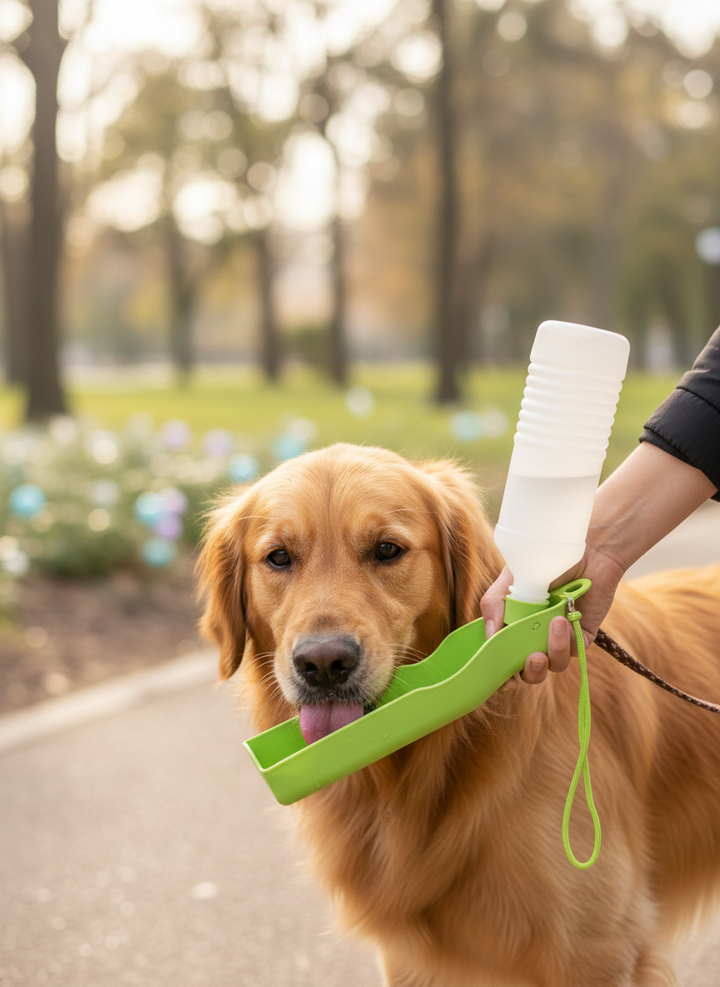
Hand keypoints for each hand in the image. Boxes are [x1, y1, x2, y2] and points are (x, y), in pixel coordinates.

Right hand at [480, 551, 623, 691]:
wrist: (585, 547)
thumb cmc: (543, 560)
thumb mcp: (509, 580)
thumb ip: (493, 606)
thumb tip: (490, 639)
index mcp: (513, 626)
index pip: (504, 659)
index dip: (501, 674)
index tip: (504, 680)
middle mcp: (535, 636)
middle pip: (529, 672)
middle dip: (530, 672)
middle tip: (533, 658)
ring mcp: (559, 637)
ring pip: (554, 665)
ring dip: (553, 652)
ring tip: (554, 624)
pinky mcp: (582, 635)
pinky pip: (574, 652)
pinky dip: (568, 641)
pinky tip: (565, 620)